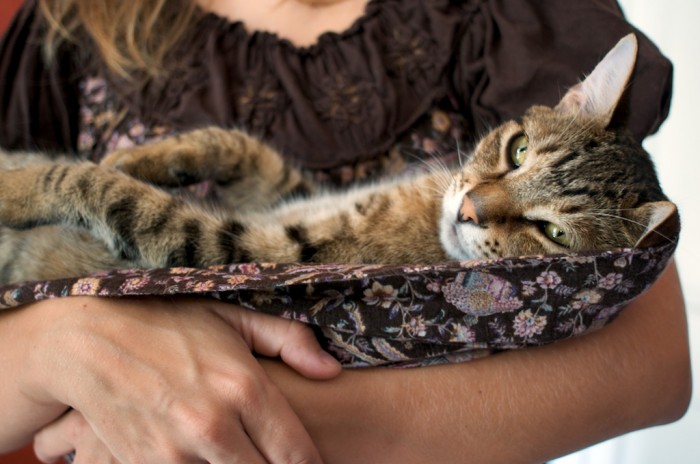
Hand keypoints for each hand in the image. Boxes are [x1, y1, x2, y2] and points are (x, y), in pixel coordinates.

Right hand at [21, 296, 340, 462]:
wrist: (89, 343)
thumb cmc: (169, 324)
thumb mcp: (233, 318)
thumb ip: (290, 341)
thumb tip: (332, 371)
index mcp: (244, 386)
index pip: (297, 453)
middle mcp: (215, 425)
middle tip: (280, 461)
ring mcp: (177, 452)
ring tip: (247, 455)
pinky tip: (212, 458)